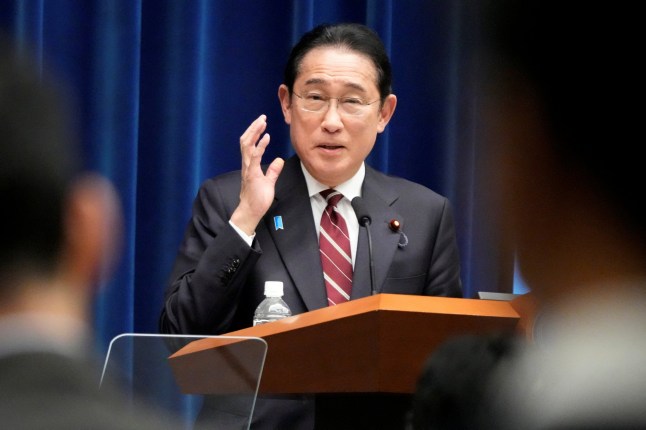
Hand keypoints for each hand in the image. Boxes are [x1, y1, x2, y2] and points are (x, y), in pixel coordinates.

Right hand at [230, 114, 283, 235]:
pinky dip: (260, 145)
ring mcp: (248, 168)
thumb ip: (273, 171)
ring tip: (262, 122)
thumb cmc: (258, 198)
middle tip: (262, 117)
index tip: (262, 122)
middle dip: (253, 128)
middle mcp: (247, 164)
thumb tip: (279, 160)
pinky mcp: (252, 174)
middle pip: (246, 140)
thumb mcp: (268, 182)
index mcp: (250, 164)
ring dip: (254, 132)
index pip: (249, 144)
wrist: (251, 211)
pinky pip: (254, 156)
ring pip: (247, 145)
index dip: (254, 132)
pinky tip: (266, 137)